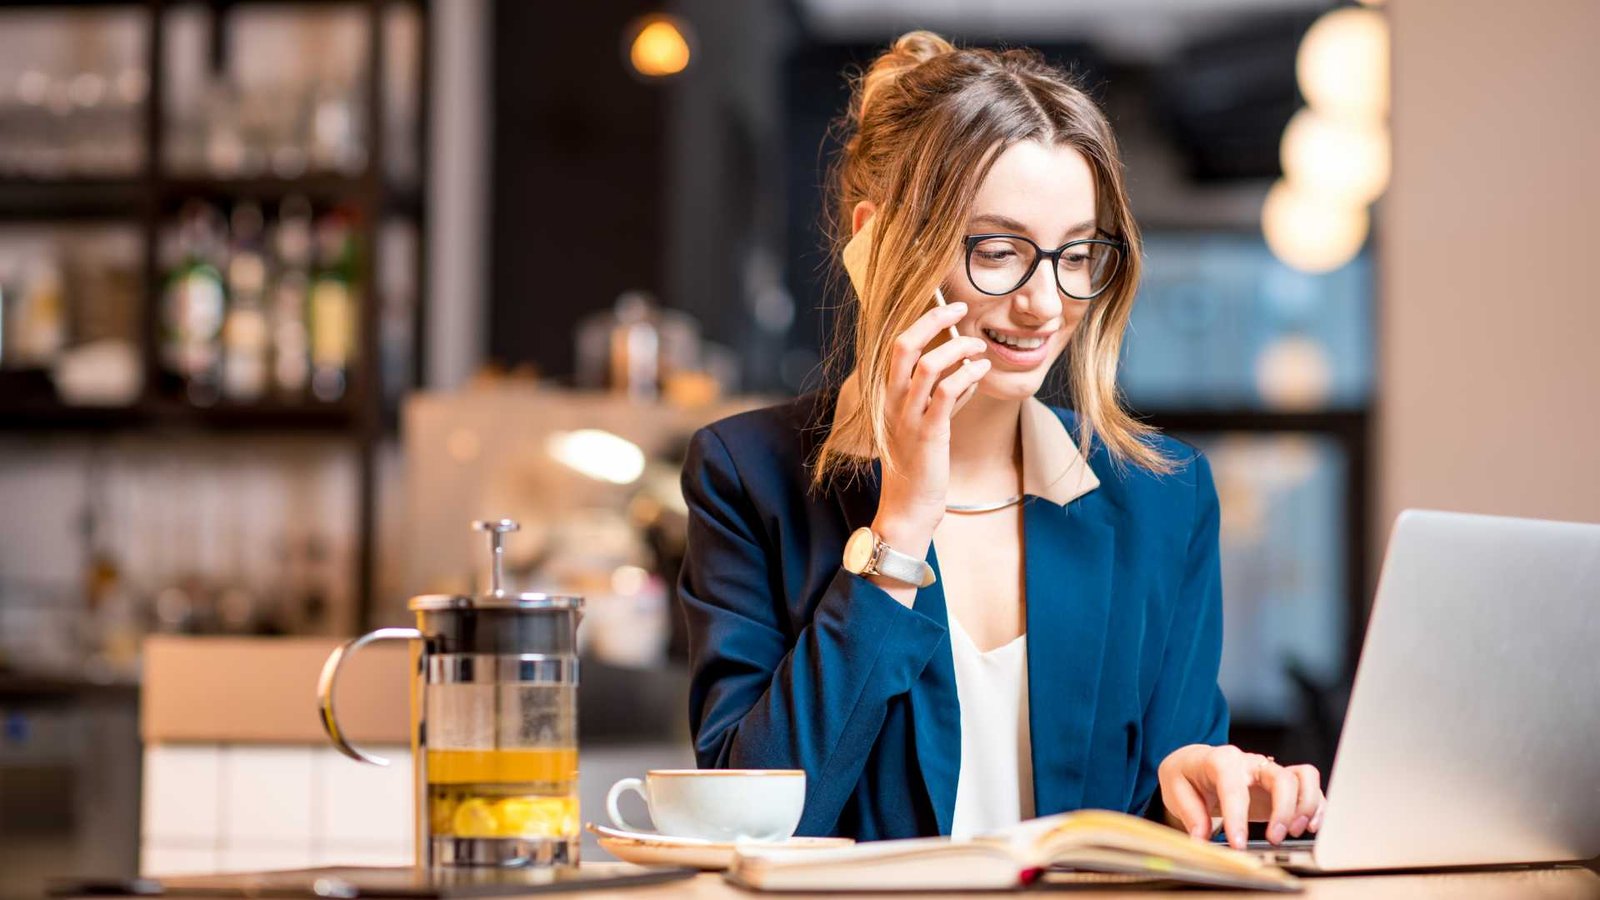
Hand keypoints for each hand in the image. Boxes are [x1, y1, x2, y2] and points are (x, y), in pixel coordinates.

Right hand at [870, 301, 989, 557]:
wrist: (907, 507)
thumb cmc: (918, 466)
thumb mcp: (925, 423)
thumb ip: (941, 395)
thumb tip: (967, 368)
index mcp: (887, 396)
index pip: (896, 345)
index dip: (921, 320)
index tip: (947, 307)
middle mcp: (891, 401)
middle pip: (904, 345)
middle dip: (934, 319)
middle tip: (961, 308)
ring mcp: (907, 417)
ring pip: (928, 365)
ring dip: (958, 348)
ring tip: (979, 345)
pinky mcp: (928, 434)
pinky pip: (946, 393)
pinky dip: (966, 375)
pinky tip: (981, 370)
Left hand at [1158, 744, 1325, 849]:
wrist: (1195, 763)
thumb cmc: (1187, 773)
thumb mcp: (1175, 787)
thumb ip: (1190, 812)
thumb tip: (1201, 837)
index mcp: (1222, 760)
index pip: (1234, 786)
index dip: (1237, 816)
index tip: (1238, 843)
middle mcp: (1251, 762)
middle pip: (1281, 778)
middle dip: (1283, 811)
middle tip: (1274, 839)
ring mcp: (1270, 771)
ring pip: (1303, 778)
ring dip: (1305, 807)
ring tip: (1294, 832)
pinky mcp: (1282, 784)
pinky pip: (1310, 787)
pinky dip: (1316, 807)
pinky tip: (1310, 827)